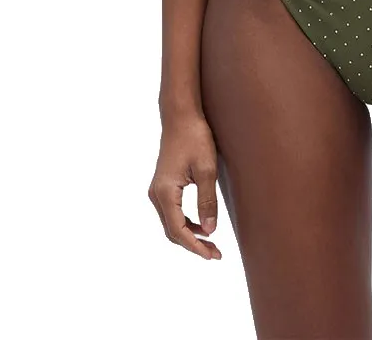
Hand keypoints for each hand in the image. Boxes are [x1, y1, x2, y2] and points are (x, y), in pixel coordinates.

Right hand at [148, 112, 222, 259]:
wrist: (180, 116)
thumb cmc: (195, 138)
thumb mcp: (207, 170)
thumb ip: (207, 201)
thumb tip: (210, 231)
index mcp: (165, 193)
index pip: (178, 230)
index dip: (195, 247)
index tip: (212, 255)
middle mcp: (156, 194)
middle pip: (172, 231)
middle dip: (193, 245)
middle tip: (215, 253)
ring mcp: (157, 190)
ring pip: (170, 223)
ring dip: (189, 235)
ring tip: (211, 243)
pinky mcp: (162, 186)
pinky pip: (171, 212)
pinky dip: (185, 223)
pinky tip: (201, 225)